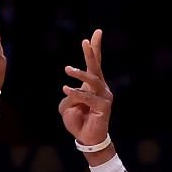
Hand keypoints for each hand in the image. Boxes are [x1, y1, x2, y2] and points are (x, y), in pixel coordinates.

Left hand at [58, 28, 112, 146]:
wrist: (86, 138)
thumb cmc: (77, 120)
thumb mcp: (67, 106)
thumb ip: (70, 96)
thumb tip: (72, 91)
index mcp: (93, 85)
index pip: (95, 64)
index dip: (95, 49)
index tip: (96, 32)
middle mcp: (101, 88)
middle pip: (96, 67)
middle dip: (91, 53)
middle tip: (85, 41)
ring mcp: (104, 96)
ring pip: (92, 81)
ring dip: (79, 74)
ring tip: (67, 69)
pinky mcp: (103, 106)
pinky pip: (88, 97)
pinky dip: (77, 93)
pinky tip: (66, 90)